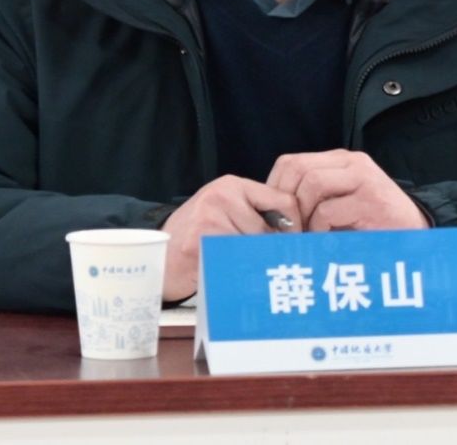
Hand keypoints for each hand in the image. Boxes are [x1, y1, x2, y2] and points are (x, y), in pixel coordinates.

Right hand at [159, 175, 300, 300]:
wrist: (159, 253)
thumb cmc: (197, 234)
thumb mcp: (226, 210)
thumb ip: (255, 212)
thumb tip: (297, 231)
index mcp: (233, 185)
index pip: (283, 200)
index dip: (295, 225)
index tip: (297, 243)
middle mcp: (222, 196)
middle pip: (269, 230)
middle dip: (271, 250)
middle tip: (270, 264)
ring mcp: (210, 217)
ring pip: (254, 247)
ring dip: (253, 263)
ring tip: (241, 267)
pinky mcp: (200, 241)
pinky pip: (235, 260)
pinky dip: (237, 271)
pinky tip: (229, 272)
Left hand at [266, 149, 429, 231]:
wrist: (418, 235)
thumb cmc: (373, 226)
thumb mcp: (340, 204)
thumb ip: (312, 200)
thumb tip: (271, 214)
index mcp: (340, 161)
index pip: (290, 162)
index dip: (274, 189)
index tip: (274, 217)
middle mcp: (351, 163)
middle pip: (296, 169)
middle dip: (285, 203)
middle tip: (287, 230)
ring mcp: (363, 179)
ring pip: (311, 184)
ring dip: (303, 217)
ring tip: (308, 237)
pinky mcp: (370, 200)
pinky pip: (327, 210)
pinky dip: (319, 230)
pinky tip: (328, 241)